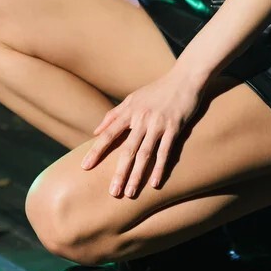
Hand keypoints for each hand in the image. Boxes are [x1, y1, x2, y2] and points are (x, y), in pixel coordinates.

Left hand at [81, 72, 204, 196]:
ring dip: (137, 175)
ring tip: (129, 193)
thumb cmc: (158, 89)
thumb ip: (114, 114)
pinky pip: (165, 151)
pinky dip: (159, 168)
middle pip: (127, 149)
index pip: (108, 133)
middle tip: (112, 192)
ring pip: (145, 153)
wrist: (186, 77)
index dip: (96, 151)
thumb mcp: (133, 98)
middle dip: (119, 172)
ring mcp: (158, 123)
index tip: (85, 167)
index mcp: (130, 111)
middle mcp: (142, 118)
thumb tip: (95, 131)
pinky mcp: (175, 127)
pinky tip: (154, 184)